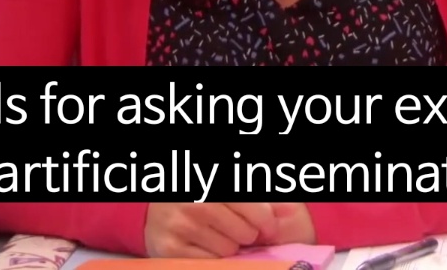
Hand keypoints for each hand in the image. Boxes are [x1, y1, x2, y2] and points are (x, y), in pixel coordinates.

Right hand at [143, 202, 275, 257]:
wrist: (158, 209)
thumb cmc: (202, 199)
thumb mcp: (230, 193)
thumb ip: (261, 201)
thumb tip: (288, 214)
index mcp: (216, 185)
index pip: (259, 211)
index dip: (267, 223)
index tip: (268, 227)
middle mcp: (197, 203)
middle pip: (246, 233)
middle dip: (245, 234)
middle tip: (233, 228)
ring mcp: (181, 225)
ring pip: (228, 250)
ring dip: (228, 246)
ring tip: (216, 235)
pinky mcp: (170, 248)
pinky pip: (209, 262)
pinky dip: (211, 257)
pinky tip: (203, 245)